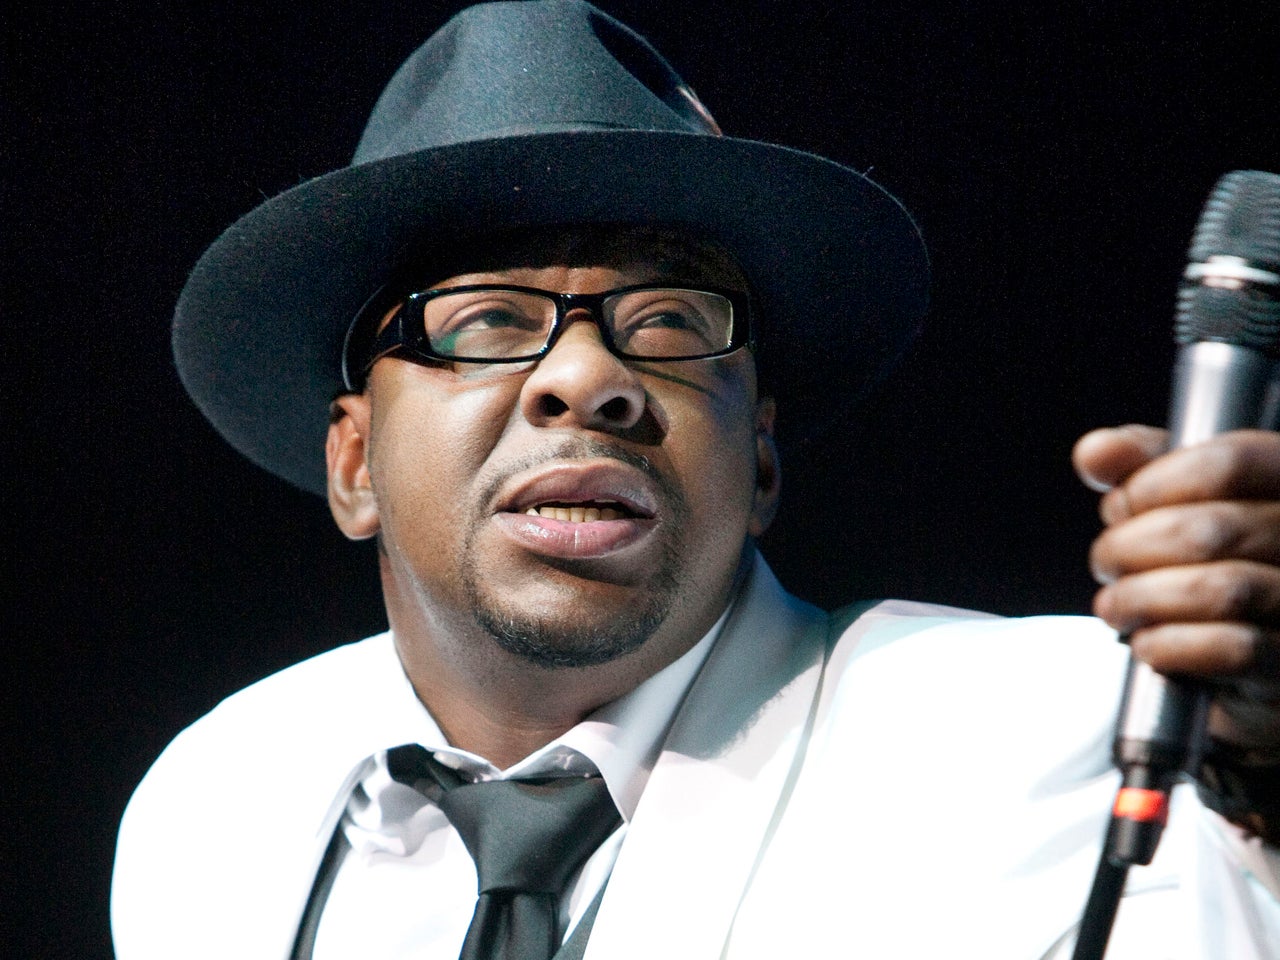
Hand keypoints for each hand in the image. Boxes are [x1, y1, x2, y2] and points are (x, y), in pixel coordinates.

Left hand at [1074, 425, 1279, 838]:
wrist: (1254, 647)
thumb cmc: (1217, 556)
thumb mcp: (1184, 494)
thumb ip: (1141, 464)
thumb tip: (1096, 452)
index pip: (1227, 464)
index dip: (1153, 485)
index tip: (1121, 507)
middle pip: (1210, 531)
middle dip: (1130, 548)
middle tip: (1107, 563)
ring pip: (1220, 591)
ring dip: (1141, 599)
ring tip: (1117, 605)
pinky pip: (1231, 650)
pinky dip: (1170, 646)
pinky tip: (1149, 642)